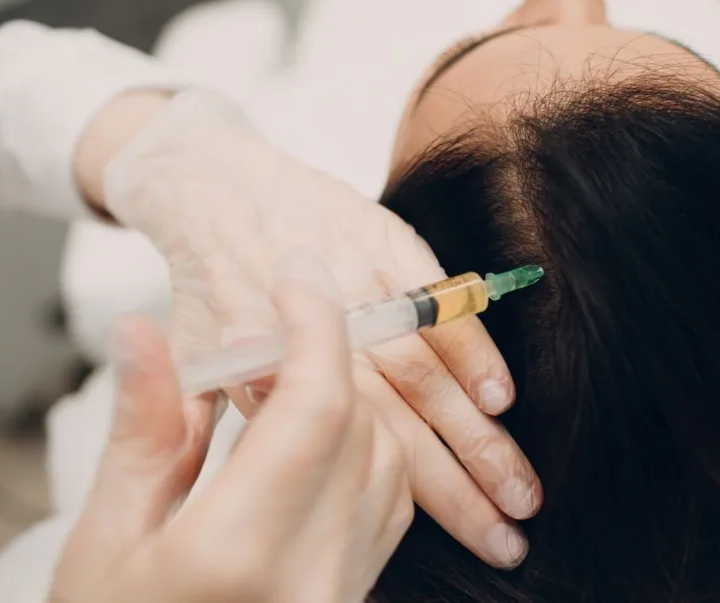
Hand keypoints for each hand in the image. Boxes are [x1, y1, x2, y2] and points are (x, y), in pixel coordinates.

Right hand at [50, 257, 411, 602]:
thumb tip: (148, 334)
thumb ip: (143, 430)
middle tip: (271, 337)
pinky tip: (318, 440)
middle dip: (327, 362)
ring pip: (390, 460)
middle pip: (362, 425)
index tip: (296, 282)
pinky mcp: (351, 600)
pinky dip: (369, 451)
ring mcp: (342, 593)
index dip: (317, 327)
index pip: (318, 406)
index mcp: (239, 552)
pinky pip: (390, 505)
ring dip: (351, 404)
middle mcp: (312, 574)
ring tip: (286, 386)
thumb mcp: (106, 538)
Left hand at [91, 88, 537, 567]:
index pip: (355, 455)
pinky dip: (471, 349)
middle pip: (405, 427)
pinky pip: (437, 305)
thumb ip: (241, 414)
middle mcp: (323, 338)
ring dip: (479, 434)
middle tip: (511, 528)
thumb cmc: (210, 283)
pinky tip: (500, 395)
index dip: (412, 500)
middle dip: (465, 484)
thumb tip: (283, 472)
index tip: (459, 535)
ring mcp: (362, 291)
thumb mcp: (198, 360)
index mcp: (276, 375)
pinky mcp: (388, 247)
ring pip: (428, 376)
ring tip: (521, 486)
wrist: (214, 185)